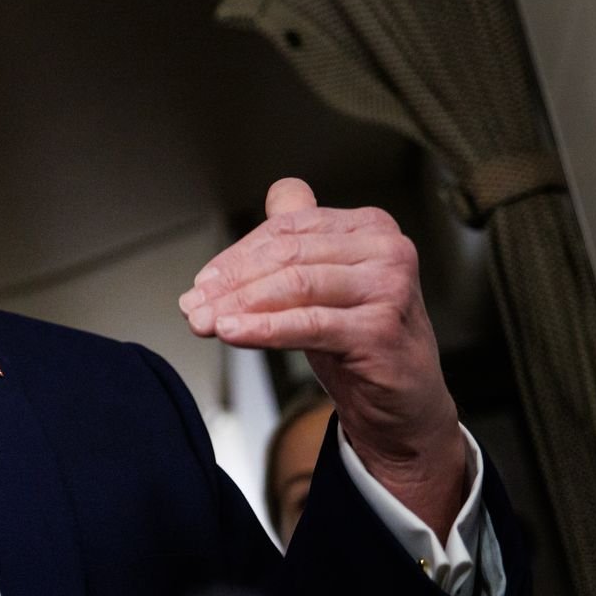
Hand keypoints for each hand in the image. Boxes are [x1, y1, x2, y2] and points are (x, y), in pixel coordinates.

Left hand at [177, 178, 466, 534]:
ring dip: (239, 305)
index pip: (287, 229)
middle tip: (194, 307)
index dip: (237, 256)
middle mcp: (386, 249)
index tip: (202, 283)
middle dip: (231, 283)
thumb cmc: (359, 340)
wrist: (401, 403)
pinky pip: (308, 323)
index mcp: (370, 227)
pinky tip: (231, 333)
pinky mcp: (380, 329)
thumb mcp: (325, 282)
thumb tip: (277, 192)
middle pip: (287, 255)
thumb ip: (304, 238)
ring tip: (204, 322)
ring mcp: (388, 288)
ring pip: (294, 286)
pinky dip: (262, 328)